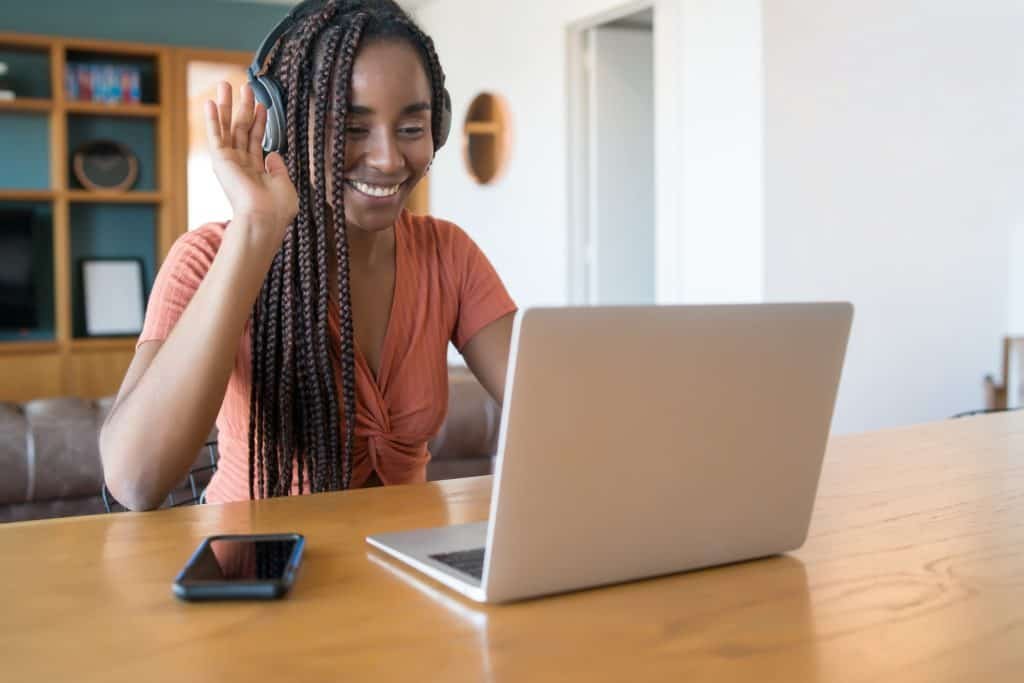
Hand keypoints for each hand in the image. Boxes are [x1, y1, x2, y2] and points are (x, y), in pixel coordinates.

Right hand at [204, 81, 297, 246]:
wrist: (264, 218)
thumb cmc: (278, 208)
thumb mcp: (285, 184)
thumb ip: (279, 168)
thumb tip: (274, 154)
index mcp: (256, 171)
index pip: (256, 140)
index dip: (259, 121)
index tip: (262, 104)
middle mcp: (241, 165)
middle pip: (241, 129)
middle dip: (243, 107)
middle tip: (245, 87)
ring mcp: (230, 162)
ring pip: (228, 128)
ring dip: (227, 106)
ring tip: (225, 84)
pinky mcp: (220, 161)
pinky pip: (216, 136)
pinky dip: (213, 119)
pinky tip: (211, 103)